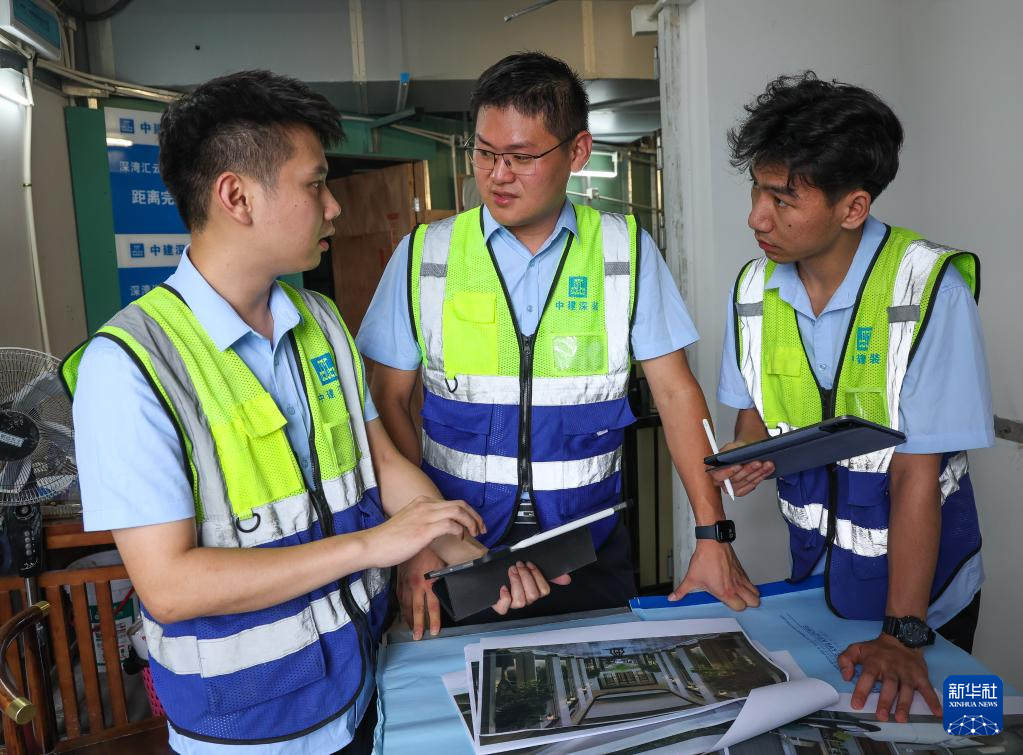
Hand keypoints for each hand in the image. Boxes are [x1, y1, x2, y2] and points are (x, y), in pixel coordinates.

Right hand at [361, 496, 484, 568]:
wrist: (372, 545)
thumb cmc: (388, 539)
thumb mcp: (410, 524)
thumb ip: (425, 523)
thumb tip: (441, 531)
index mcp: (422, 502)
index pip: (453, 502)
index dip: (469, 513)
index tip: (475, 524)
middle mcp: (425, 505)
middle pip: (460, 504)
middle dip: (475, 516)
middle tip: (482, 529)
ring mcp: (425, 516)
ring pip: (458, 511)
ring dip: (471, 523)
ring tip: (475, 534)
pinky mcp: (424, 529)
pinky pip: (451, 524)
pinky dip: (460, 531)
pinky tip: (459, 538)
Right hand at [397, 547, 444, 639]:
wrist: (412, 540)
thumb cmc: (431, 550)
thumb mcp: (442, 564)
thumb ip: (444, 578)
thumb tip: (453, 586)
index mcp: (429, 583)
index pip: (432, 606)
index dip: (433, 620)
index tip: (434, 632)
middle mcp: (417, 586)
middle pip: (417, 610)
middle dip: (418, 625)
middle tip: (418, 637)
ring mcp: (407, 585)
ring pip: (406, 606)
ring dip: (409, 619)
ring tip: (411, 631)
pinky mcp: (400, 581)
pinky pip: (400, 598)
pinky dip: (401, 608)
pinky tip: (403, 615)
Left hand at [491, 561, 571, 615]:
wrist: (493, 569)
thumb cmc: (514, 569)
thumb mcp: (531, 567)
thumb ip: (550, 573)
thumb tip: (566, 578)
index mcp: (534, 591)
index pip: (544, 591)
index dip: (537, 576)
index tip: (529, 563)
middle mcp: (525, 599)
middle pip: (533, 595)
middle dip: (526, 577)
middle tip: (518, 565)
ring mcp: (513, 603)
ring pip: (520, 601)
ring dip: (516, 583)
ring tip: (511, 570)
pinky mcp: (500, 606)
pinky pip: (504, 609)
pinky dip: (504, 597)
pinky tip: (503, 586)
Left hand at [670, 541, 759, 610]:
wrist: (712, 543)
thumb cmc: (704, 559)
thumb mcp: (691, 578)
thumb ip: (682, 591)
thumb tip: (673, 598)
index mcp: (725, 591)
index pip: (740, 608)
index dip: (736, 609)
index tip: (729, 606)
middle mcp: (736, 586)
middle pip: (754, 602)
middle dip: (748, 605)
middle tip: (738, 602)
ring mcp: (741, 578)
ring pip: (756, 592)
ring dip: (751, 596)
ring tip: (741, 595)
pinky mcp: (742, 571)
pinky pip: (752, 582)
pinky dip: (749, 586)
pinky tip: (739, 585)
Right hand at [707, 441, 774, 496]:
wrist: (743, 453)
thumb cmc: (735, 450)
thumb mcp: (730, 446)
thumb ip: (729, 451)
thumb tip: (733, 455)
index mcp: (714, 470)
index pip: (718, 475)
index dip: (729, 471)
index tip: (739, 465)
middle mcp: (721, 481)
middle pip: (736, 479)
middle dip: (749, 470)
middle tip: (758, 462)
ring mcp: (732, 487)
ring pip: (746, 482)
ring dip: (758, 473)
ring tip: (766, 464)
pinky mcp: (741, 490)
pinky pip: (752, 486)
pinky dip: (761, 477)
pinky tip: (766, 470)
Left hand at [838, 634, 941, 721]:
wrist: (902, 637)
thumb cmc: (877, 649)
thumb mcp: (856, 649)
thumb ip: (845, 660)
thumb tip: (846, 676)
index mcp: (875, 662)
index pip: (867, 676)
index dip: (862, 690)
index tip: (857, 705)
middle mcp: (891, 668)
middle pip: (889, 685)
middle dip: (885, 701)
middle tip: (882, 716)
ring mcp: (907, 672)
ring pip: (906, 689)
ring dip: (905, 704)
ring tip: (901, 719)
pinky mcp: (920, 675)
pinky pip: (927, 688)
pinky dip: (933, 700)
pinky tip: (937, 713)